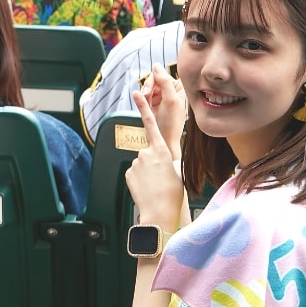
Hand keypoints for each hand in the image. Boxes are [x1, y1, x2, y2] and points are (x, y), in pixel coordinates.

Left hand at [125, 84, 183, 229]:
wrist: (159, 212)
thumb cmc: (172, 194)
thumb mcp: (177, 170)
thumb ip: (168, 158)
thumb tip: (161, 158)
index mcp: (161, 150)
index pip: (151, 124)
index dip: (143, 107)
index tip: (137, 94)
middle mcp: (146, 152)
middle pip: (148, 152)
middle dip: (153, 162)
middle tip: (161, 178)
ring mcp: (135, 162)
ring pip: (141, 164)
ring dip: (147, 172)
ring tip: (155, 185)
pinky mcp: (128, 172)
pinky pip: (134, 173)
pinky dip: (140, 179)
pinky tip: (146, 188)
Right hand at [138, 64, 185, 159]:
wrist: (164, 140)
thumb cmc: (172, 124)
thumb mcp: (170, 100)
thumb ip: (165, 82)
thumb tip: (156, 66)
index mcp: (179, 89)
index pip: (164, 74)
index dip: (155, 79)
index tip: (151, 89)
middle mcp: (170, 91)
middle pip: (154, 79)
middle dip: (148, 86)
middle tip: (146, 95)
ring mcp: (161, 98)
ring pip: (148, 86)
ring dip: (144, 92)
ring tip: (145, 100)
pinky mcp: (152, 104)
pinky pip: (144, 95)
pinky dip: (141, 98)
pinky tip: (139, 99)